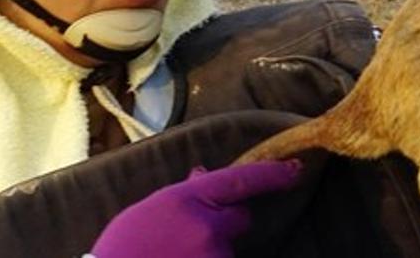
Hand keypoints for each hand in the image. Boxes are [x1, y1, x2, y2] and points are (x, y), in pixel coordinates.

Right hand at [90, 159, 302, 257]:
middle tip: (187, 238)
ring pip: (225, 250)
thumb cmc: (123, 248)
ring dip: (209, 253)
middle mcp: (207, 227)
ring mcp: (214, 257)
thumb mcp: (150, 210)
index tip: (296, 170)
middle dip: (223, 224)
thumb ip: (182, 195)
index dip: (272, 175)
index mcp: (188, 199)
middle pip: (239, 218)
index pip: (240, 180)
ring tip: (173, 257)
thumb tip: (204, 176)